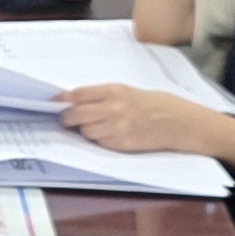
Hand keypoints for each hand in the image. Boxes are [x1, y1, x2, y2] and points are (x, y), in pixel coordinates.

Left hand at [57, 84, 224, 156]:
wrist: (180, 123)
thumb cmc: (158, 104)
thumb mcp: (130, 91)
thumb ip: (105, 96)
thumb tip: (78, 102)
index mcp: (116, 91)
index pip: (79, 94)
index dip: (62, 100)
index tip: (54, 102)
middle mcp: (114, 108)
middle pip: (76, 115)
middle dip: (67, 118)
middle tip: (65, 119)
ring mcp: (117, 128)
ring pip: (86, 131)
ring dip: (84, 130)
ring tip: (95, 126)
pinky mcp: (122, 144)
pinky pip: (100, 143)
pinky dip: (99, 140)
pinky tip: (109, 135)